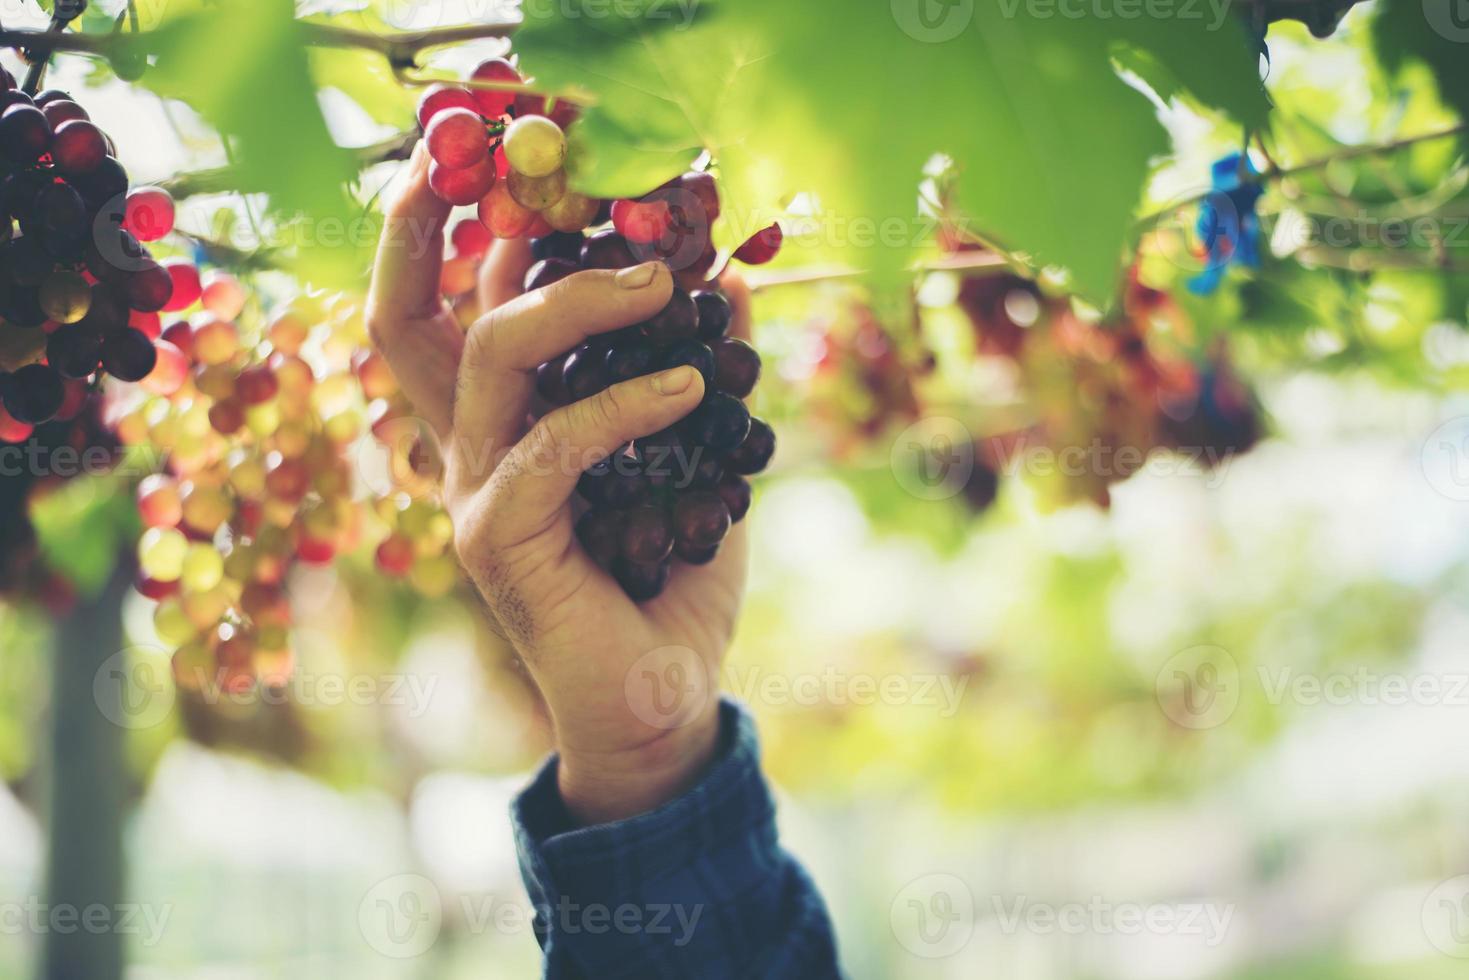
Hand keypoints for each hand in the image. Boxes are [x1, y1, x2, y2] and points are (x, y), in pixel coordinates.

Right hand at [366, 145, 749, 823]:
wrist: (662, 699)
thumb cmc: (672, 576)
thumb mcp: (702, 457)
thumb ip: (707, 371)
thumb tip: (736, 278)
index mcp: (505, 421)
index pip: (463, 304)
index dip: (481, 228)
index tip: (544, 160)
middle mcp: (470, 447)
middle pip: (426, 314)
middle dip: (469, 232)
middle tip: (574, 191)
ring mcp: (472, 494)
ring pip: (489, 361)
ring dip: (575, 305)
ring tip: (663, 284)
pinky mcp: (496, 543)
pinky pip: (550, 448)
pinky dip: (621, 405)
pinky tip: (690, 387)